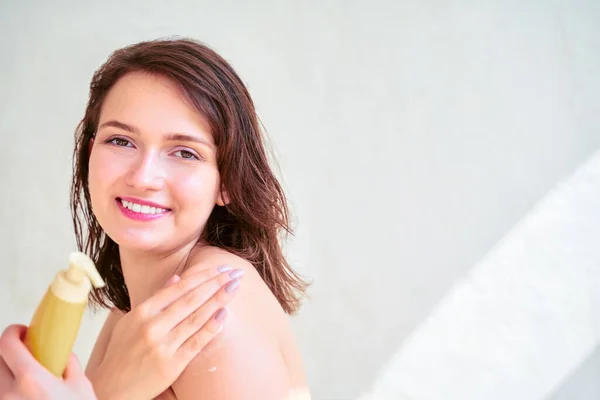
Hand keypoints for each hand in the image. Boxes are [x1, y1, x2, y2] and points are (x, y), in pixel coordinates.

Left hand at [0, 324, 97, 399]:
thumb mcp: (80, 386)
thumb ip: (69, 365)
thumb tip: (63, 354)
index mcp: (31, 380)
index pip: (7, 345)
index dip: (12, 332)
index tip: (22, 330)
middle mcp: (11, 394)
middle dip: (10, 350)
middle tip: (27, 349)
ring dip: (9, 370)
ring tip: (29, 372)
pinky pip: (4, 392)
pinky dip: (12, 386)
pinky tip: (28, 390)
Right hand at [89, 265, 242, 399]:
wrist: (111, 389)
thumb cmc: (121, 353)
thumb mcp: (131, 321)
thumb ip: (155, 299)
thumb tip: (177, 278)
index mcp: (142, 312)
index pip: (178, 288)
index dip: (201, 276)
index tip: (219, 267)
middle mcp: (152, 326)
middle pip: (190, 299)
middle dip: (215, 283)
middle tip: (234, 272)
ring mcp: (162, 346)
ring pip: (196, 318)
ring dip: (218, 300)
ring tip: (234, 287)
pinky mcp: (171, 365)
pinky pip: (196, 342)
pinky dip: (211, 327)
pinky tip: (224, 314)